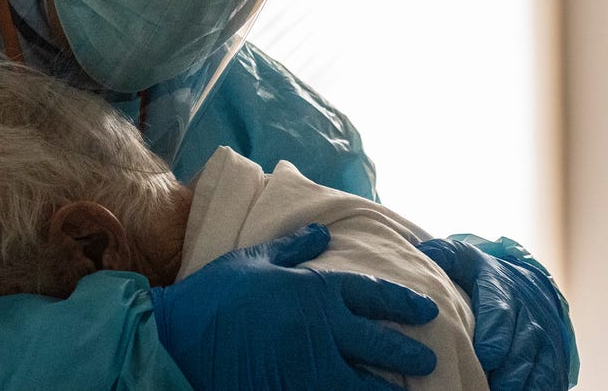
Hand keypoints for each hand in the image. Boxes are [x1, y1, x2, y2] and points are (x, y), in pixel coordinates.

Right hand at [151, 223, 438, 390]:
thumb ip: (293, 248)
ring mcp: (311, 367)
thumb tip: (323, 232)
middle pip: (381, 343)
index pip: (372, 294)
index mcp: (313, 291)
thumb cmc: (213, 295)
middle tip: (428, 357)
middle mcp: (321, 329)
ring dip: (392, 389)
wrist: (178, 337)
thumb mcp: (253, 260)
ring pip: (368, 383)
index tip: (426, 311)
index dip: (403, 303)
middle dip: (410, 352)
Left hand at [418, 238, 571, 389]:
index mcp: (502, 288)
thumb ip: (444, 255)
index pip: (500, 312)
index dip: (496, 335)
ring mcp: (544, 335)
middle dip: (511, 367)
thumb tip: (423, 252)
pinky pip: (552, 374)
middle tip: (494, 385)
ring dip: (526, 381)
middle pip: (522, 343)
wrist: (524, 281)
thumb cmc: (480, 275)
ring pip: (540, 361)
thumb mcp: (463, 258)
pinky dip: (540, 386)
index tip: (486, 356)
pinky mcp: (555, 354)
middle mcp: (528, 312)